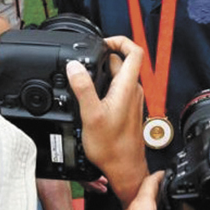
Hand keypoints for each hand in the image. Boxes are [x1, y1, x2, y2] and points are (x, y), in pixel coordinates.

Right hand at [68, 36, 146, 197]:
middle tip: (84, 63)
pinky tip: (90, 97)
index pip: (134, 51)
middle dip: (102, 58)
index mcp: (127, 87)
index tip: (102, 42)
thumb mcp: (91, 115)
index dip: (119, 40)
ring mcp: (131, 100)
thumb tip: (74, 67)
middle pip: (122, 62)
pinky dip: (103, 86)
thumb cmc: (112, 148)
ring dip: (101, 73)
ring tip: (83, 79)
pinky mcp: (127, 109)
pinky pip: (116, 89)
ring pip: (118, 76)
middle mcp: (133, 91)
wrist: (124, 168)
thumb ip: (83, 88)